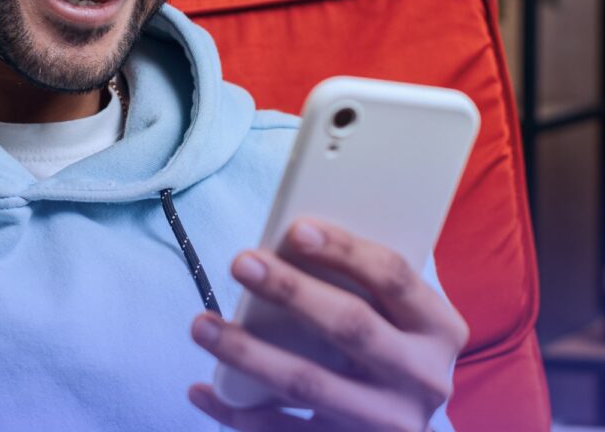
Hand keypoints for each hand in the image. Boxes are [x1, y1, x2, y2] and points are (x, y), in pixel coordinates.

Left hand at [188, 219, 467, 431]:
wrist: (400, 426)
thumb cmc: (387, 348)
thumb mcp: (393, 315)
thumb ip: (358, 283)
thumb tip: (288, 240)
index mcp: (439, 328)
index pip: (394, 277)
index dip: (345, 250)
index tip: (296, 229)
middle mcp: (424, 378)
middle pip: (351, 326)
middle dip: (291, 291)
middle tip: (240, 262)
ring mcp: (389, 423)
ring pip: (310, 383)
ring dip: (249, 352)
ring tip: (202, 324)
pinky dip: (239, 412)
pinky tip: (201, 389)